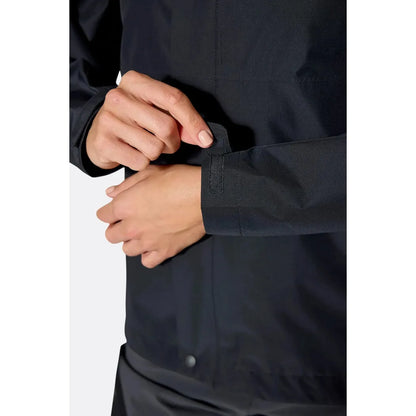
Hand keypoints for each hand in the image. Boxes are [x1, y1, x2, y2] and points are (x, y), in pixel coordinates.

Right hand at [86, 71, 212, 170]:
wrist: (97, 134)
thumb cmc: (133, 121)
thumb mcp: (154, 110)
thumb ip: (179, 119)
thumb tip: (203, 138)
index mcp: (135, 82)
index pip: (174, 99)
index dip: (194, 121)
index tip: (206, 139)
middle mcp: (119, 97)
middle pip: (166, 127)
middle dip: (173, 142)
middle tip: (166, 143)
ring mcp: (108, 119)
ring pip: (154, 148)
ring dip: (157, 153)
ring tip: (147, 147)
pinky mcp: (103, 142)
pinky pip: (140, 162)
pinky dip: (143, 163)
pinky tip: (134, 154)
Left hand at [96, 164, 205, 267]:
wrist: (205, 197)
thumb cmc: (181, 181)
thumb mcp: (150, 173)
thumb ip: (126, 185)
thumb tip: (111, 192)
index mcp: (125, 205)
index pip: (102, 215)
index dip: (109, 211)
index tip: (116, 209)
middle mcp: (133, 226)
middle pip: (111, 235)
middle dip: (117, 227)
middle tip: (129, 220)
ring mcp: (148, 241)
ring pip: (127, 249)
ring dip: (132, 241)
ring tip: (143, 232)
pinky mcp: (164, 251)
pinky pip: (147, 261)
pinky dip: (148, 255)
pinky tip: (154, 244)